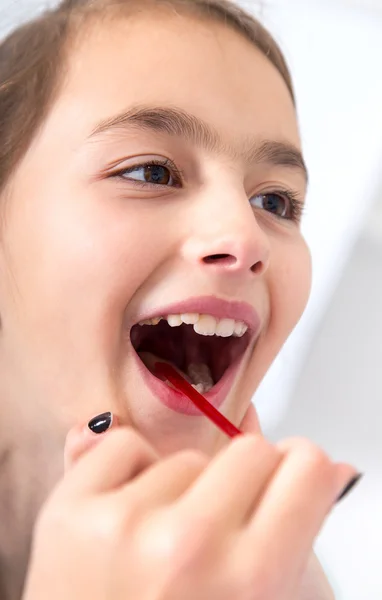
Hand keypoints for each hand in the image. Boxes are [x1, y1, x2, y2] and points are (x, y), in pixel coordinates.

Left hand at [23, 411, 358, 599]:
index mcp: (248, 582)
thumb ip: (293, 543)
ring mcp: (124, 523)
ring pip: (188, 457)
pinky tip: (124, 521)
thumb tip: (330, 472)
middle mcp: (188, 545)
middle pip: (251, 449)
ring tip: (161, 545)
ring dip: (184, 491)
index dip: (300, 475)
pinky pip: (125, 444)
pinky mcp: (69, 510)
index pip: (306, 468)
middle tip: (223, 523)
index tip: (288, 485)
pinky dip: (132, 473)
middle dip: (245, 482)